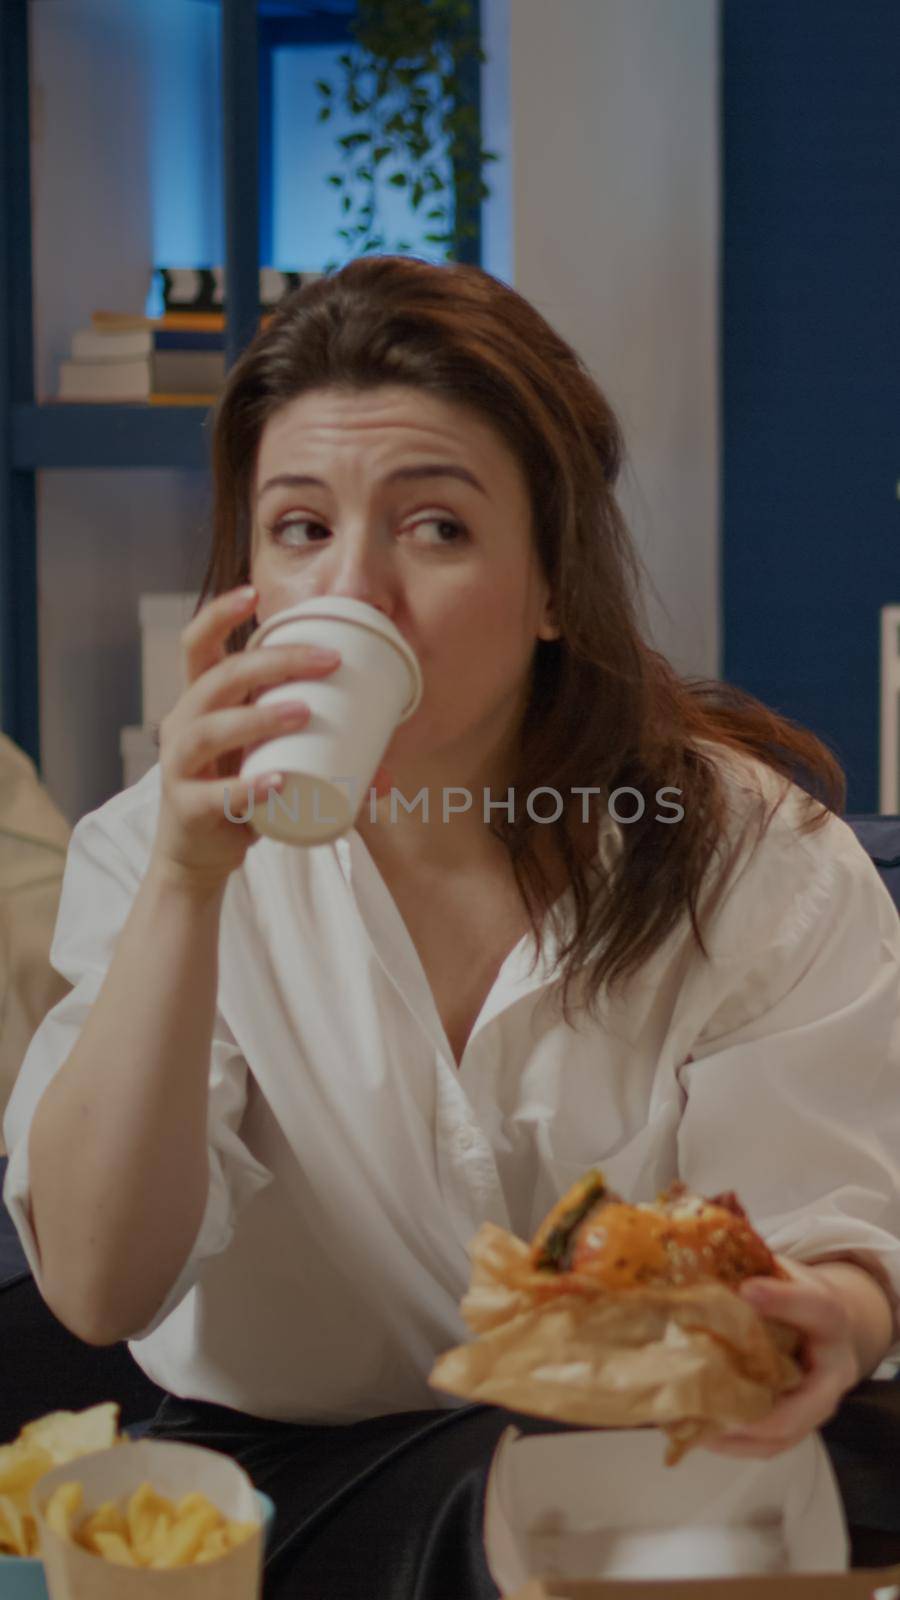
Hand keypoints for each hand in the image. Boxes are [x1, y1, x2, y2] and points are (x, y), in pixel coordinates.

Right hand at [151, 585, 391, 891]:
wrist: (199, 858)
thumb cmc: (239, 794)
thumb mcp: (272, 763)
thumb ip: (325, 760)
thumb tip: (391, 774)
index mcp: (200, 702)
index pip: (196, 645)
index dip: (219, 614)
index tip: (254, 592)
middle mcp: (183, 725)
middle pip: (219, 677)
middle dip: (274, 662)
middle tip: (328, 661)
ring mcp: (180, 767)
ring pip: (212, 729)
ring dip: (260, 716)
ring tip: (305, 712)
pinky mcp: (188, 808)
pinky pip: (216, 794)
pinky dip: (249, 788)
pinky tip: (279, 781)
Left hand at [702, 1256, 859, 1457]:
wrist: (824, 1328)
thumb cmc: (794, 1295)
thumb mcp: (781, 1271)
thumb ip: (753, 1267)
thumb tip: (701, 1256)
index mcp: (829, 1317)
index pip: (814, 1308)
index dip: (781, 1300)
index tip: (746, 1288)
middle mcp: (831, 1369)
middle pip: (805, 1402)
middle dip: (758, 1411)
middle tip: (712, 1404)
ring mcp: (816, 1404)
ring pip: (783, 1433)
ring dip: (737, 1436)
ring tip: (693, 1426)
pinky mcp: (798, 1424)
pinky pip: (768, 1445)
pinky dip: (733, 1444)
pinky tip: (697, 1432)